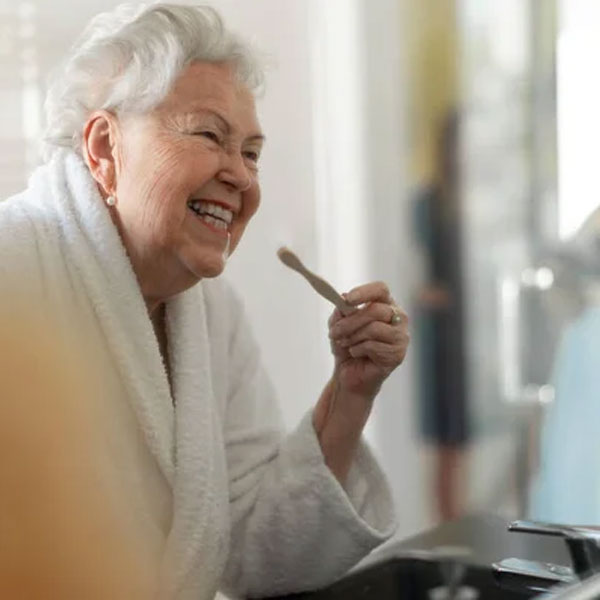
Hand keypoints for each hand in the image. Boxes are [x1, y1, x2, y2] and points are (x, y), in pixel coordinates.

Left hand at [328, 281, 408, 398]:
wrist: (349, 373)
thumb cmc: (347, 345)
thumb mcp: (338, 324)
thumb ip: (341, 310)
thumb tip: (344, 298)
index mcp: (385, 304)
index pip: (381, 290)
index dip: (365, 292)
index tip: (347, 299)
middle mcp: (397, 317)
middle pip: (376, 310)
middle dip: (350, 321)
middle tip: (334, 332)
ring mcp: (400, 336)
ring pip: (374, 328)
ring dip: (353, 337)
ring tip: (345, 343)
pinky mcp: (398, 354)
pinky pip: (373, 346)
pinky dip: (358, 349)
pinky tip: (356, 353)